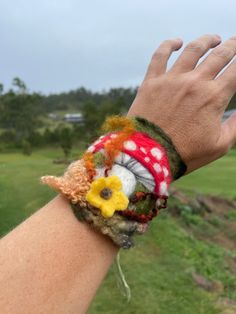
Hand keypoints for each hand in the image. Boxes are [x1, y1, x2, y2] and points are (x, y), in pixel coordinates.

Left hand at [128, 34, 235, 173]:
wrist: (148, 157)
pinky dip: (169, 45)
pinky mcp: (151, 82)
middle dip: (232, 46)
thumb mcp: (220, 144)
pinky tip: (176, 42)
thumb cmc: (185, 154)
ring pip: (193, 50)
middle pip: (219, 55)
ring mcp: (171, 80)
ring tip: (214, 39)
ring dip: (207, 40)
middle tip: (235, 43)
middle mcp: (194, 83)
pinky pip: (160, 55)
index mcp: (214, 97)